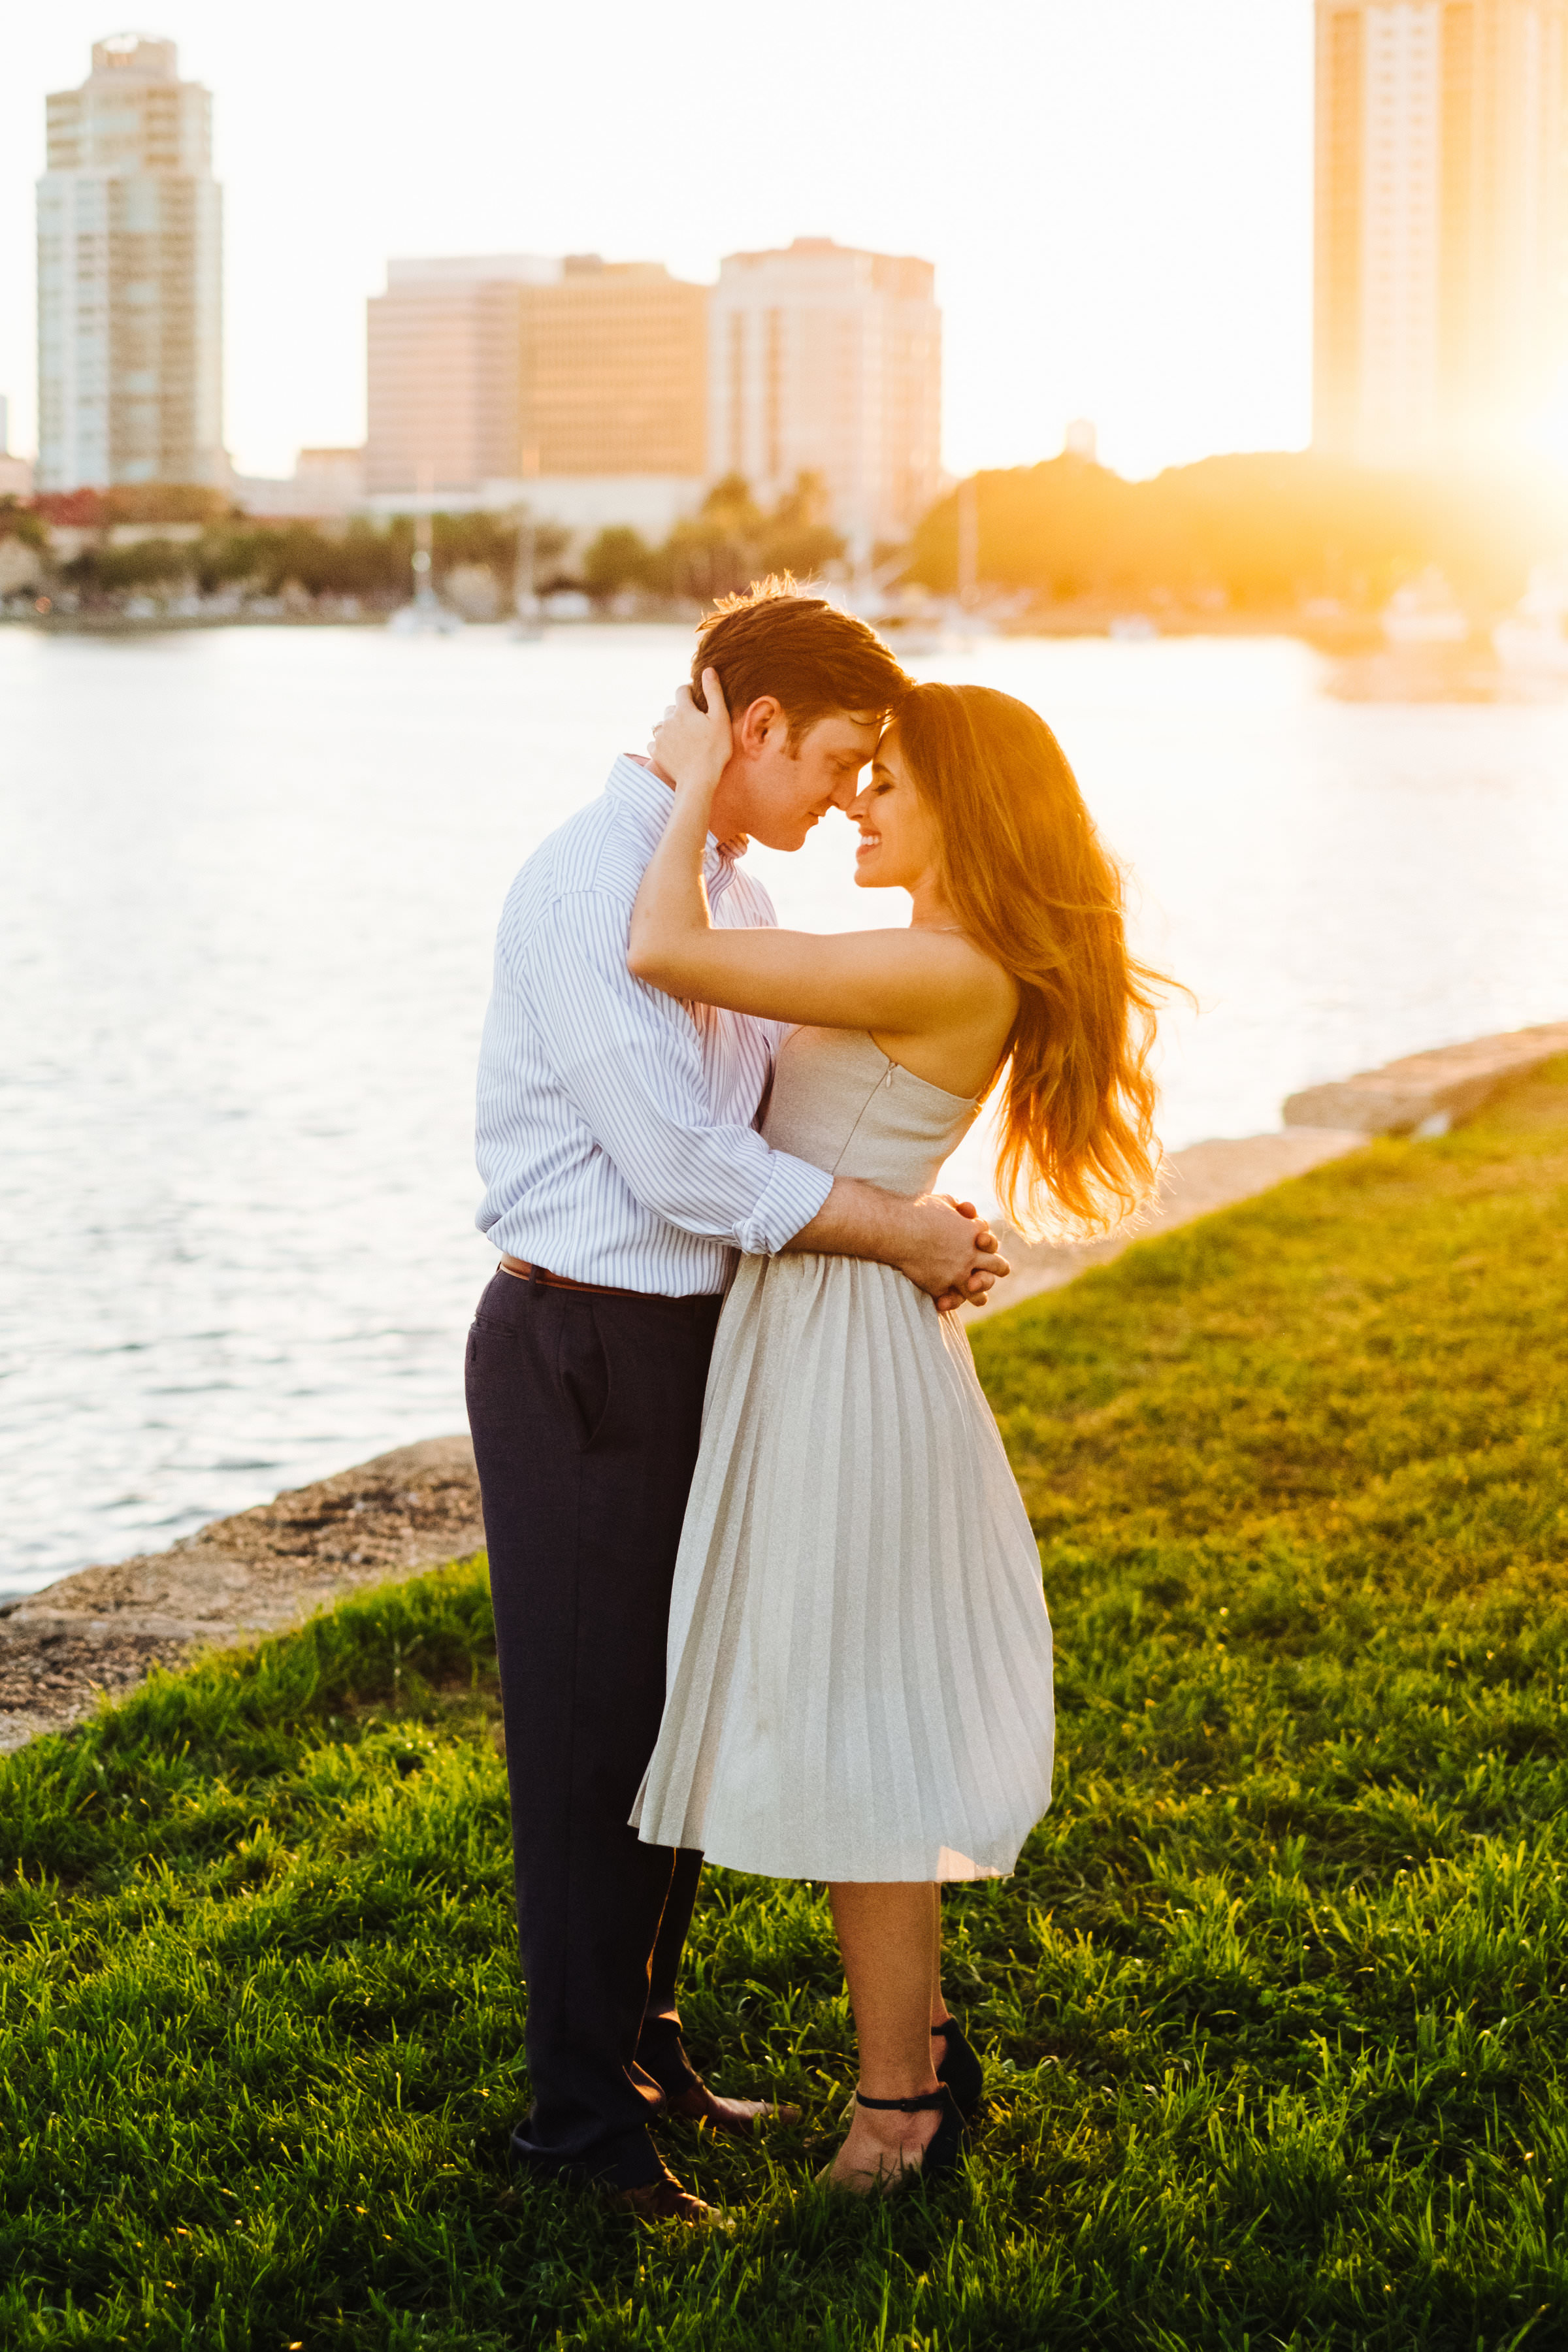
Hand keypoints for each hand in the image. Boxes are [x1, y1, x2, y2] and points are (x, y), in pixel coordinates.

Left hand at [649, 667, 731, 799]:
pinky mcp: (655, 751)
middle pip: (672, 708)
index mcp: (684, 709)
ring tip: (685, 739)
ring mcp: (660, 736)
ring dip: (671, 727)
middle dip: (681, 711)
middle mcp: (668, 720)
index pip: (682, 690)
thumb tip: (708, 669)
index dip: (690, 692)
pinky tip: (674, 749)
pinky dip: (663, 742)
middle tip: (694, 725)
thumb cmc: (715, 750)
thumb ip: (713, 692)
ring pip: (663, 724)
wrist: (699, 780)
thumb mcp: (720, 718)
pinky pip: (655, 741)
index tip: (697, 700)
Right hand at [898, 1195, 1009, 1311]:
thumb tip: (961, 1208)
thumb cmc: (918, 1211)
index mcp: (975, 1233)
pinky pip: (951, 1300)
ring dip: (979, 1291)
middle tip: (990, 1270)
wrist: (897, 1230)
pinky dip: (947, 1302)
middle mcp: (972, 1255)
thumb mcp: (943, 1201)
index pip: (990, 1241)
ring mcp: (958, 1274)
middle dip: (996, 1268)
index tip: (975, 1241)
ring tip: (972, 1290)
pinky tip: (943, 1302)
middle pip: (999, 1267)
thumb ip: (956, 1207)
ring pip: (980, 1291)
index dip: (983, 1241)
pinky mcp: (942, 1287)